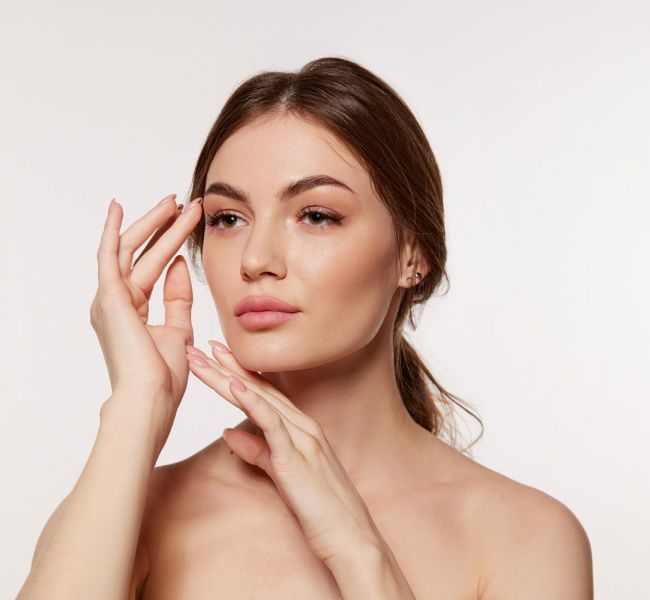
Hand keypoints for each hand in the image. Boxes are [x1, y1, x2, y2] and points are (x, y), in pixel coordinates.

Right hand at [90, 194, 202, 442]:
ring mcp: (109, 299)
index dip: (170, 243)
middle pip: (141, 253)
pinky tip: (118, 208)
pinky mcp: (108, 297)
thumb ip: (177, 299)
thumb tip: (180, 265)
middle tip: (182, 203)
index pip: (152, 267)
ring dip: (151, 224)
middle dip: (162, 227)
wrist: (152, 399)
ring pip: (130, 249)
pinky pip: (108, 256)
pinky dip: (112, 230)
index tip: (189, 224)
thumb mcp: (178, 330)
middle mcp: (116, 301)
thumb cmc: (164, 376)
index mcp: (132, 311)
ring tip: (173, 201)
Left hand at [185, 342, 383, 566]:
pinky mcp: (298, 458)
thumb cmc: (321, 512)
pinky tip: (235, 386)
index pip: (265, 394)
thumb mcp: (283, 475)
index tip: (215, 356)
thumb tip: (228, 431)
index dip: (238, 373)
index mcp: (302, 430)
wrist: (351, 540)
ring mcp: (303, 439)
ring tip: (205, 358)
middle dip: (228, 366)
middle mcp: (304, 427)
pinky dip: (253, 402)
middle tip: (201, 346)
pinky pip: (273, 424)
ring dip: (230, 376)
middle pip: (260, 389)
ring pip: (262, 399)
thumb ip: (258, 451)